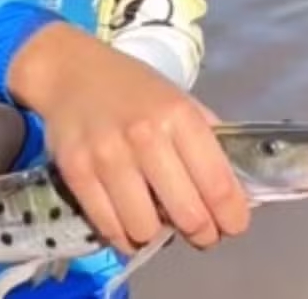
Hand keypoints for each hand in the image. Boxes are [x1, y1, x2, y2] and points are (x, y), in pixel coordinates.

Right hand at [7, 23, 250, 256]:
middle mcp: (146, 136)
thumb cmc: (134, 88)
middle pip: (188, 216)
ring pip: (146, 230)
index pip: (219, 185)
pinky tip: (130, 220)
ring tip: (157, 218)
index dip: (232, 217)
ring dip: (158, 235)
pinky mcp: (77, 174)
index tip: (233, 225)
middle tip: (200, 230)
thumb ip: (208, 140)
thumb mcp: (180, 100)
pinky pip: (110, 229)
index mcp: (180, 115)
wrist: (71, 72)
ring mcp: (108, 157)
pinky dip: (125, 236)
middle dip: (202, 233)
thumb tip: (236, 189)